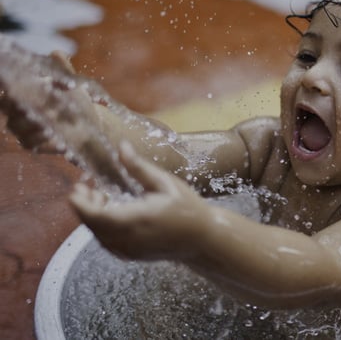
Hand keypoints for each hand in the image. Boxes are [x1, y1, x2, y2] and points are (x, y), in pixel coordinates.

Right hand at [0, 50, 95, 151]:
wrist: (89, 123)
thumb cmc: (76, 100)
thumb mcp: (72, 84)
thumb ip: (63, 70)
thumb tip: (57, 53)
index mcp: (23, 92)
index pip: (9, 90)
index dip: (15, 90)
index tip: (30, 91)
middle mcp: (16, 110)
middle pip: (9, 109)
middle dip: (22, 109)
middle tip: (39, 110)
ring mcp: (20, 128)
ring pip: (15, 127)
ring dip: (33, 127)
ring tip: (51, 128)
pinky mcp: (30, 143)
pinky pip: (29, 143)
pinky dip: (43, 142)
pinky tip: (59, 141)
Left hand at [69, 142, 210, 260]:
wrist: (203, 239)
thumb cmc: (188, 208)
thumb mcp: (165, 183)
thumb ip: (139, 167)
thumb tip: (122, 146)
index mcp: (138, 219)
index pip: (96, 215)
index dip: (81, 204)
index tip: (76, 189)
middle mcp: (130, 238)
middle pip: (93, 225)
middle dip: (84, 206)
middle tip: (84, 187)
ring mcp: (129, 250)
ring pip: (98, 235)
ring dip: (93, 217)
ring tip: (99, 196)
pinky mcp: (131, 256)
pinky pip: (107, 242)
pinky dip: (102, 228)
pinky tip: (110, 212)